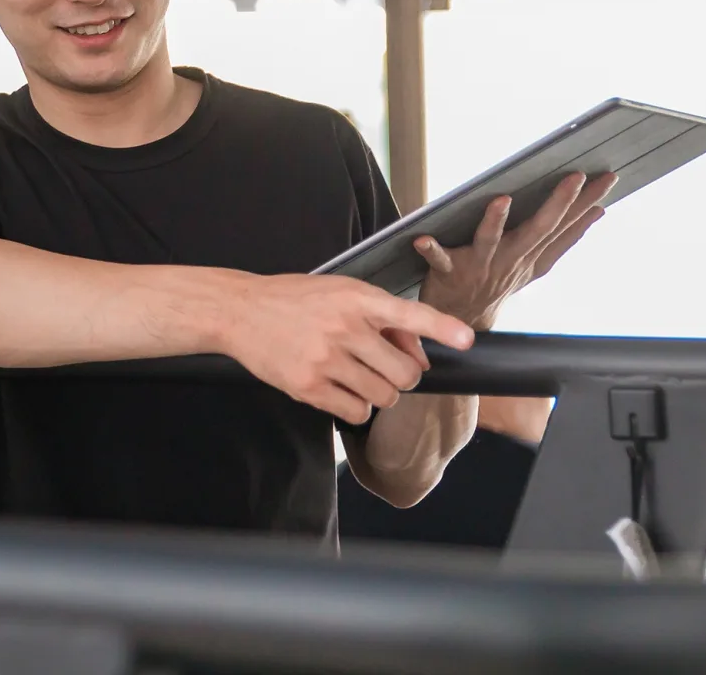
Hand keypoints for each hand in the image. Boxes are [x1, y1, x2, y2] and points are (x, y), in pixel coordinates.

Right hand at [218, 274, 473, 423]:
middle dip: (402, 376)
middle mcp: (343, 328)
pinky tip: (339, 389)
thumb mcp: (340, 293)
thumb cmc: (295, 300)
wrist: (239, 311)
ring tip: (356, 377)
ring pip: (384, 397)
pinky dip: (356, 407)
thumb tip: (421, 355)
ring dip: (379, 393)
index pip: (408, 314)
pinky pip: (356, 412)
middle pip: (405, 373)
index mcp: (355, 298)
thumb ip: (383, 319)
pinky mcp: (308, 386)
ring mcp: (325, 359)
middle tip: (384, 369)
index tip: (466, 340)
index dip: (442, 327)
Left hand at [414, 172, 616, 330]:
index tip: (608, 178)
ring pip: (489, 241)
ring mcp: (479, 264)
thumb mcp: (539, 262)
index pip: (565, 225)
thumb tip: (599, 211)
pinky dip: (430, 249)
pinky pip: (438, 259)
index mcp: (532, 254)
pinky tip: (422, 238)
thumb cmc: (499, 280)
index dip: (587, 202)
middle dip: (558, 204)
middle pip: (538, 230)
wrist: (463, 316)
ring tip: (503, 201)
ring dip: (495, 222)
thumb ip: (566, 238)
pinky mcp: (448, 270)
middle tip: (574, 178)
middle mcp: (510, 258)